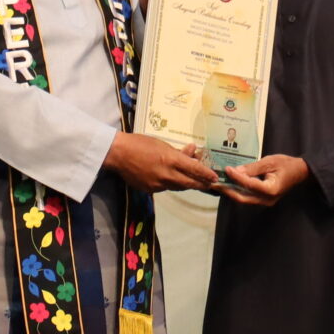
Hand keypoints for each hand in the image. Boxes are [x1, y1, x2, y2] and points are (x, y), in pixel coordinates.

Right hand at [103, 131, 218, 193]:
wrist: (118, 153)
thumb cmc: (140, 143)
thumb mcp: (162, 144)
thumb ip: (178, 152)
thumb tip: (192, 151)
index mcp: (170, 160)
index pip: (194, 170)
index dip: (206, 174)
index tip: (215, 177)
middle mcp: (166, 175)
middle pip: (189, 183)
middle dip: (201, 184)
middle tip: (210, 184)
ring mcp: (157, 184)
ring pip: (177, 186)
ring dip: (185, 183)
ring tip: (192, 180)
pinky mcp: (149, 190)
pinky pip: (165, 188)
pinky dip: (170, 183)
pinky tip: (169, 178)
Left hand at [216, 154, 309, 207]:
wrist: (299, 172)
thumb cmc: (286, 165)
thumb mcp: (269, 162)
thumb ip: (252, 168)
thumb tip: (235, 171)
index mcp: (271, 190)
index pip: (249, 184)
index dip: (237, 177)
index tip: (227, 169)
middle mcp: (267, 199)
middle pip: (243, 198)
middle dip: (228, 191)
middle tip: (215, 183)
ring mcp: (265, 201)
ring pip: (244, 199)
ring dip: (231, 191)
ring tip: (219, 184)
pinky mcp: (263, 200)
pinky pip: (248, 197)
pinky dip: (238, 191)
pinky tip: (229, 184)